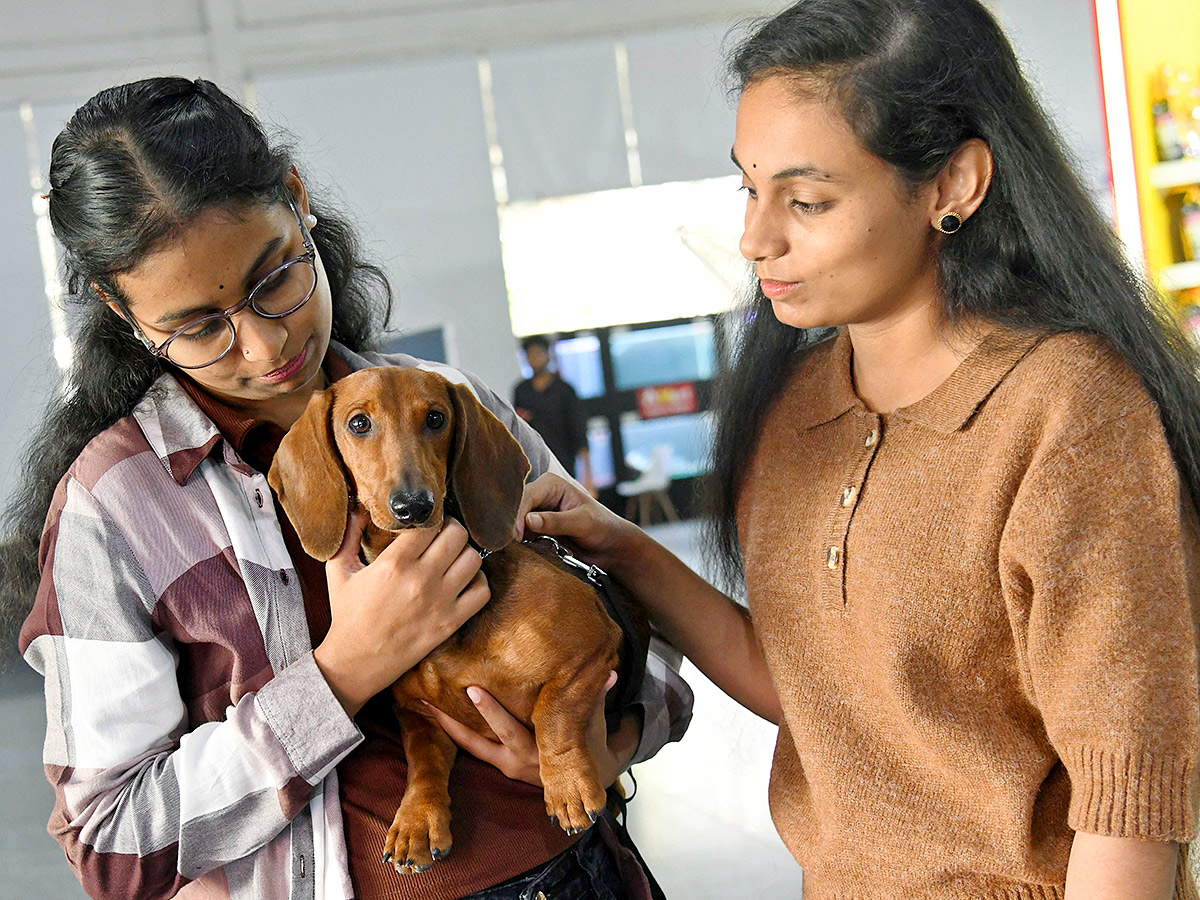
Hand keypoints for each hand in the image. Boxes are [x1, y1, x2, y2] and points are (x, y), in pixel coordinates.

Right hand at [315, 511, 489, 716]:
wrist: (356, 661)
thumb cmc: (347, 614)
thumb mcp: (338, 570)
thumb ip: (348, 535)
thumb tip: (358, 507)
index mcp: (394, 563)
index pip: (430, 523)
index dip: (430, 517)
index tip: (426, 522)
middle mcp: (421, 579)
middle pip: (457, 535)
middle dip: (451, 530)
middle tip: (442, 536)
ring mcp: (440, 601)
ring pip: (473, 559)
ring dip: (465, 553)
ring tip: (453, 557)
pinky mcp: (451, 621)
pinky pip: (482, 591)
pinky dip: (478, 582)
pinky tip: (462, 581)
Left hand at [424, 671, 635, 788]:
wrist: (584, 784)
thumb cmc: (588, 744)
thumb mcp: (591, 723)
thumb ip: (594, 698)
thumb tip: (607, 671)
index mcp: (538, 750)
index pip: (511, 727)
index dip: (491, 711)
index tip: (473, 691)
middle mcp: (517, 759)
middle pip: (482, 737)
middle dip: (459, 717)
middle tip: (438, 696)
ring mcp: (505, 763)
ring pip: (469, 745)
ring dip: (445, 724)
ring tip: (419, 704)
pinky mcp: (497, 763)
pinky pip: (471, 748)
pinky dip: (453, 732)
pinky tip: (434, 713)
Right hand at [515, 474, 635, 570]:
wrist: (610, 547)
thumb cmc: (602, 527)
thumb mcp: (582, 523)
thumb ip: (556, 522)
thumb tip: (529, 521)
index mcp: (551, 484)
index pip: (526, 496)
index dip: (518, 515)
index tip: (517, 535)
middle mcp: (541, 496)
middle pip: (516, 509)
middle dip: (513, 525)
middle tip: (510, 544)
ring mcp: (537, 513)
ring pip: (516, 523)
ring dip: (518, 537)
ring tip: (520, 549)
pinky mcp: (537, 530)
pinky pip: (522, 536)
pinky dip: (523, 544)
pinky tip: (527, 551)